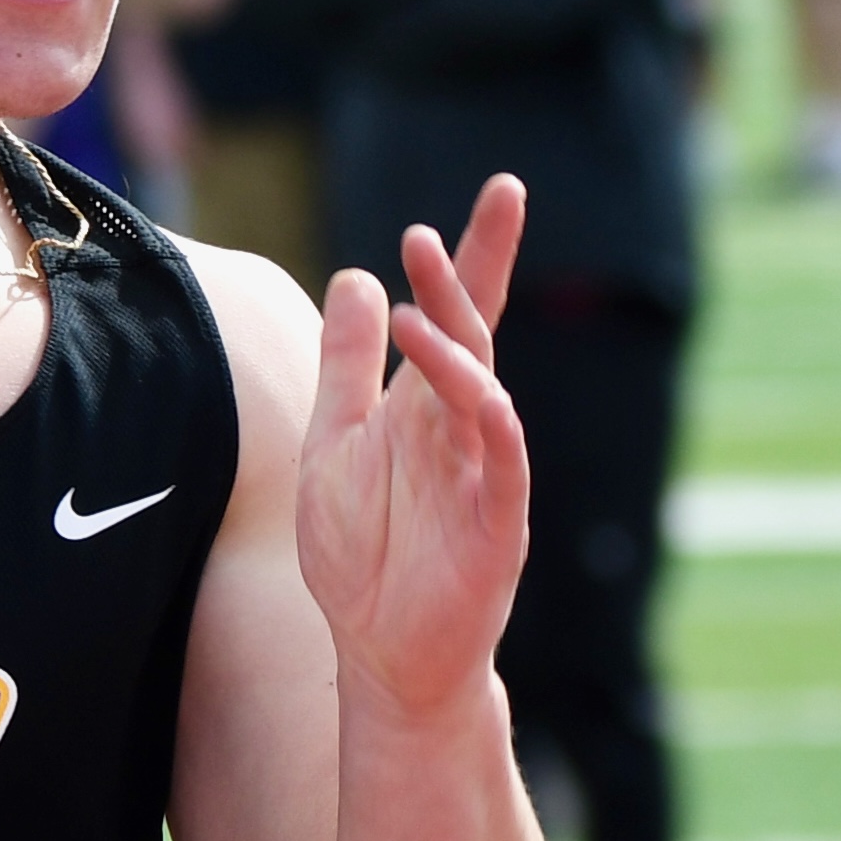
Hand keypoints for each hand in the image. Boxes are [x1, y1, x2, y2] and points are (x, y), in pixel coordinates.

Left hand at [295, 177, 532, 720]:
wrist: (380, 650)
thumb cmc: (364, 552)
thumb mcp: (334, 444)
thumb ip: (347, 366)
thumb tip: (358, 276)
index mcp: (423, 407)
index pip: (457, 315)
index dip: (474, 255)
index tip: (501, 189)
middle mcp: (462, 430)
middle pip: (475, 338)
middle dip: (468, 280)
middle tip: (450, 225)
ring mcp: (485, 475)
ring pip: (484, 394)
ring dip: (457, 348)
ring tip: (414, 308)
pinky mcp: (497, 526)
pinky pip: (505, 466)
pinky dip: (492, 426)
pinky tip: (477, 393)